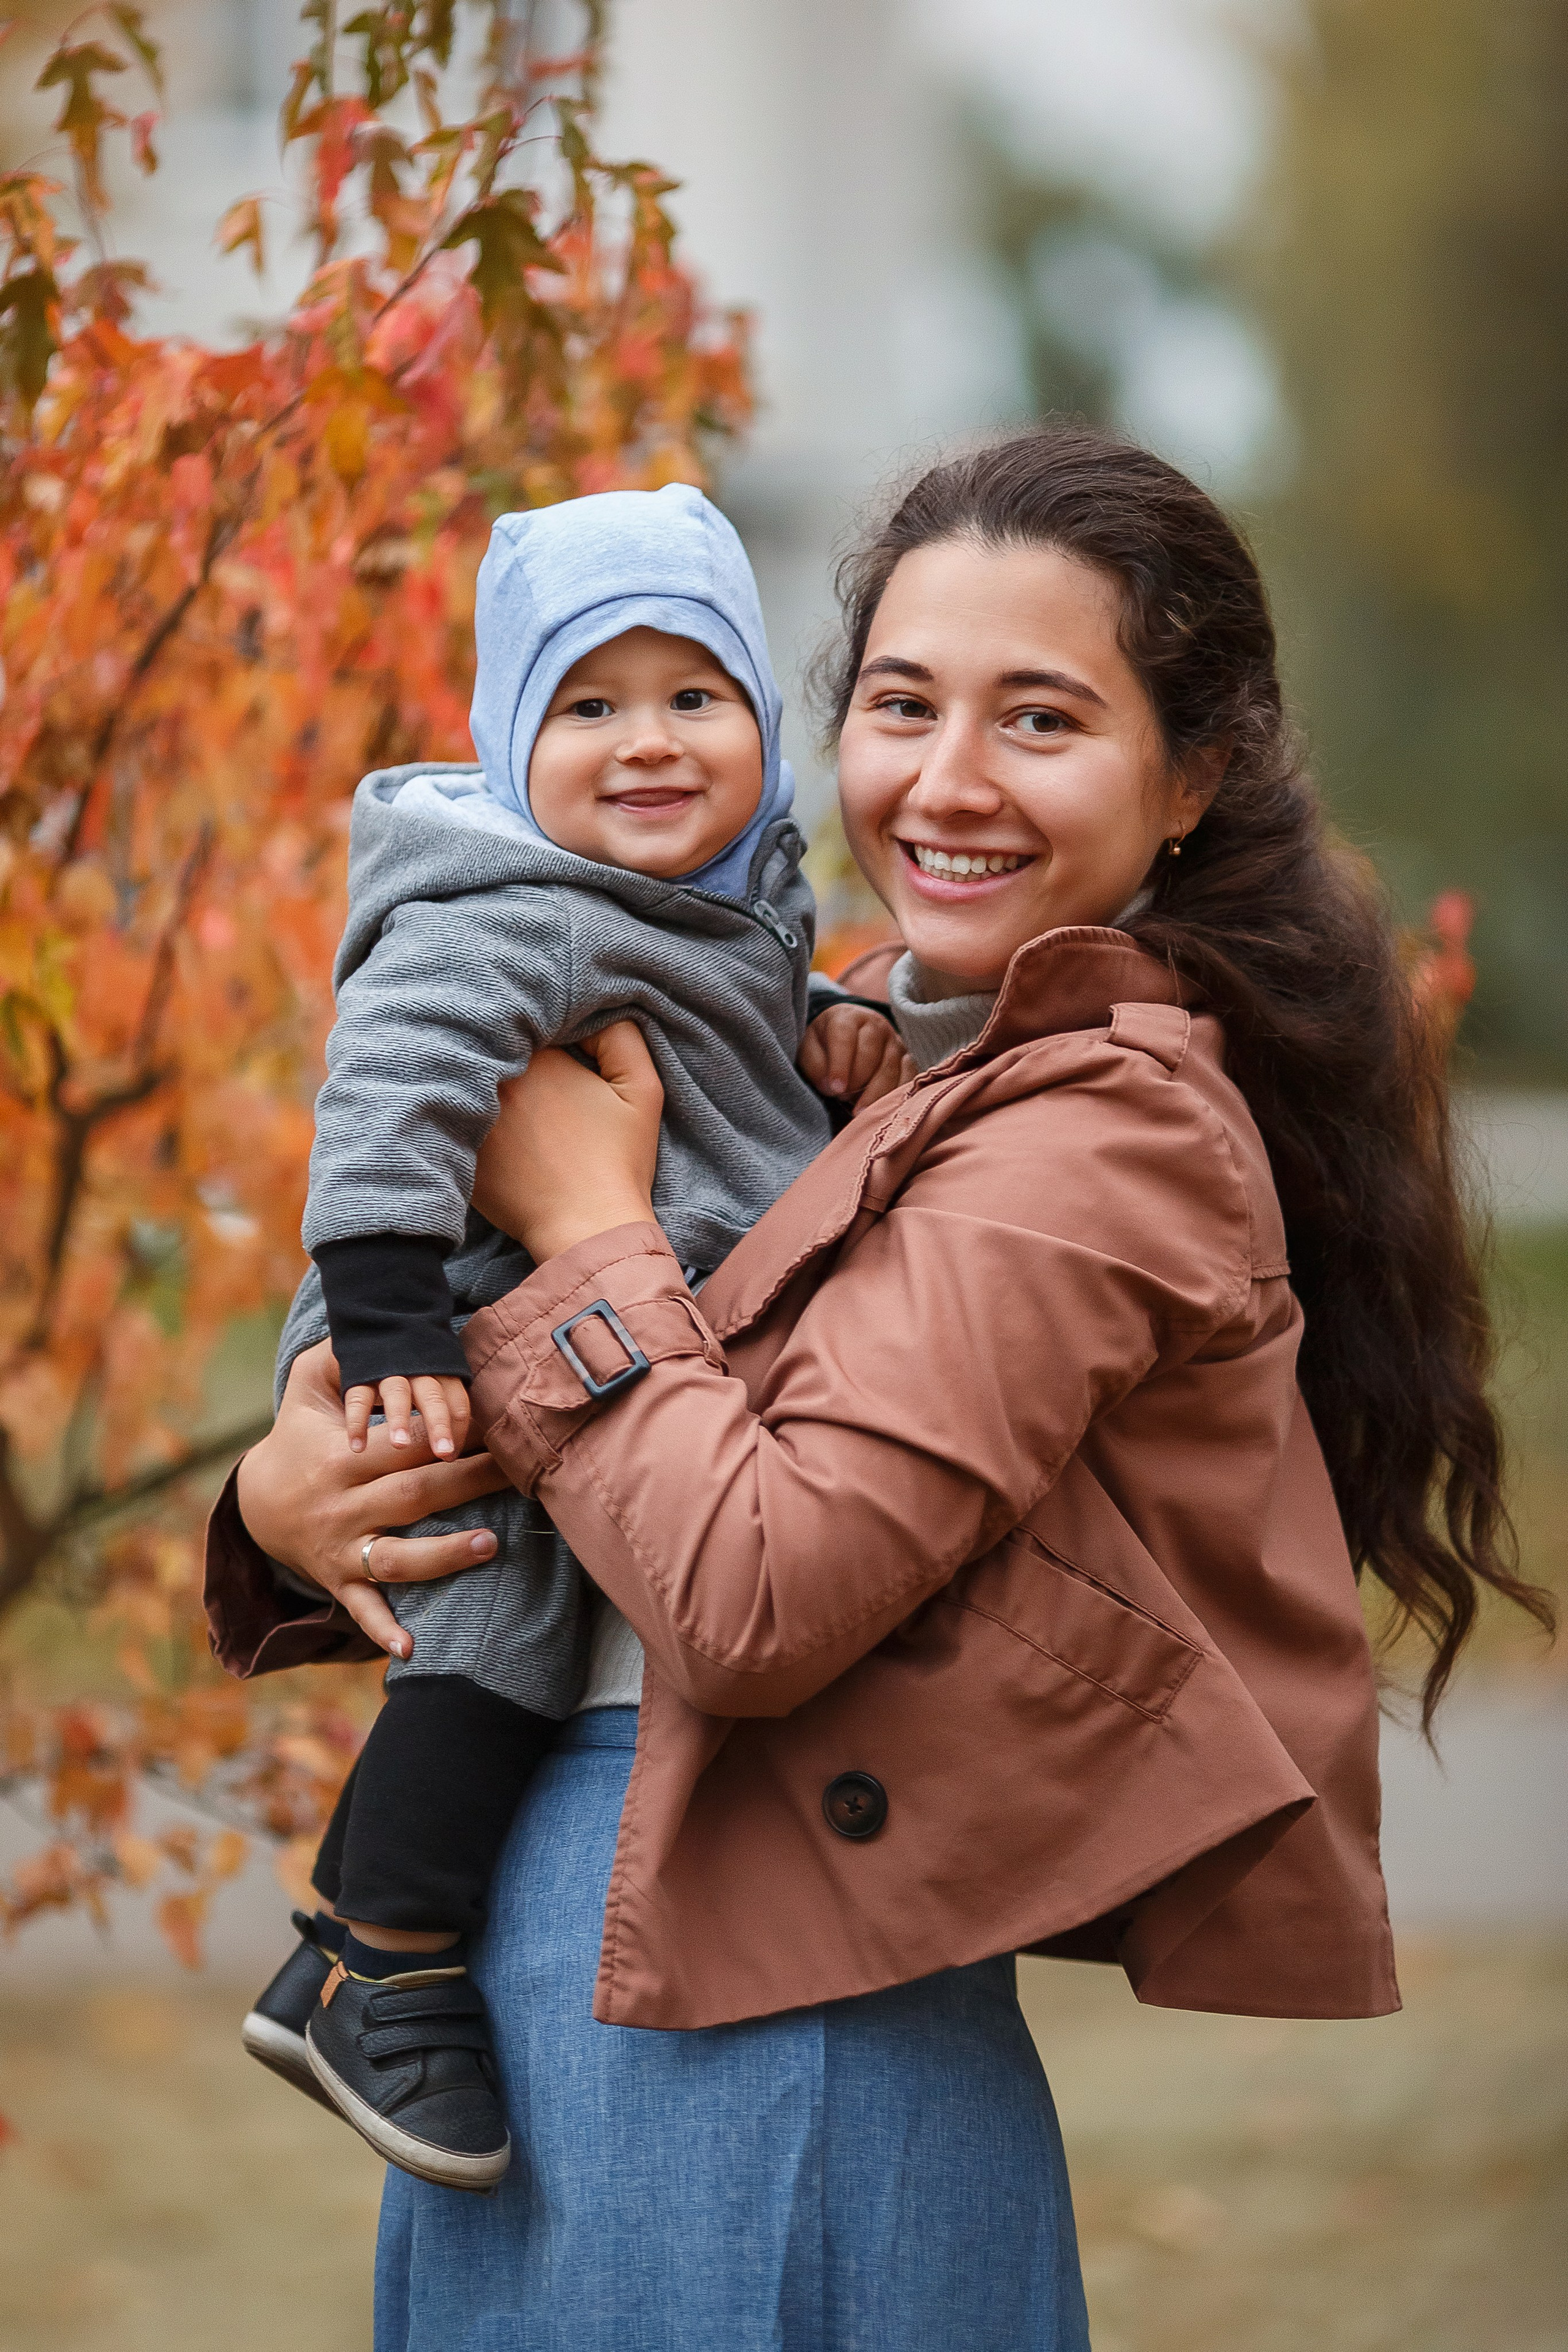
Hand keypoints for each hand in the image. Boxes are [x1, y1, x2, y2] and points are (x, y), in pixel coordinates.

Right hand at [235, 1340, 510, 1658]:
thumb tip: (371, 1321)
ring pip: (394, 1556)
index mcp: (342, 1455)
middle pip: (411, 1494)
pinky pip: (361, 1609)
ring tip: (488, 1545)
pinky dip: (383, 1630)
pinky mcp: (339, 1581)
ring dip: (441, 1556)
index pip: (403, 1443)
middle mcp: (343, 1505)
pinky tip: (411, 1650)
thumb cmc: (302, 1432)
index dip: (445, 1432)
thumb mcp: (308, 1385)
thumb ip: (342, 1352)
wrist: (254, 1501)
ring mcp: (341, 1548)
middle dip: (465, 1481)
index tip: (495, 1421)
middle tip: (517, 1469)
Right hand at [343, 1371, 470, 1457]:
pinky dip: (357, 1421)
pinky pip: (358, 1397)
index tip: (452, 1456)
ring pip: (397, 1392)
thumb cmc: (415, 1368)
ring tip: (400, 1445)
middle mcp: (418, 1370)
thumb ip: (448, 1404)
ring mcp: (389, 1370)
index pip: (458, 1401)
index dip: (459, 1429)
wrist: (381, 1328)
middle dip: (439, 1424)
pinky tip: (358, 1447)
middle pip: (433, 1396)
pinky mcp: (360, 1373)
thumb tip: (461, 1449)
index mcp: (442, 1372)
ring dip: (399, 1418)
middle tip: (443, 1452)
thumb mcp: (435, 1378)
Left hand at [472, 1020, 663, 1262]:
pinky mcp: (453, 1149)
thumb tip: (590, 1014)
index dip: (538, 1027)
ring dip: (477, 1075)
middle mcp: (494, 1080)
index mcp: (538, 1058)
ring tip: (504, 1099)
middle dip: (504, 1048)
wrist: (587, 1228)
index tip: (551, 1049)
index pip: (526, 1018)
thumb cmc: (618, 1161)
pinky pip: (448, 1114)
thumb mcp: (642, 1088)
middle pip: (490, 1044)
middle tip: (521, 1073)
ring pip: (466, 1076)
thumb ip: (622, 1035)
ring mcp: (468, 1114)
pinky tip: (485, 1125)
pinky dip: (458, 1111)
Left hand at [799, 1003, 914, 1109]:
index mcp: (847, 1017)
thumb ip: (815, 1066)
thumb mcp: (810, 1050)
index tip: (835, 1088)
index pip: (845, 1037)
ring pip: (890, 1067)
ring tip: (859, 1110)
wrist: (847, 1035)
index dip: (840, 1064)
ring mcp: (894, 1040)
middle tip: (843, 1098)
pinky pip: (909, 1076)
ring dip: (875, 1092)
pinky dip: (897, 1094)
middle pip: (870, 1053)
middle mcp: (875, 1024)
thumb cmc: (825, 1045)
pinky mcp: (907, 1057)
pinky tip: (883, 1108)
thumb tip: (831, 1087)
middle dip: (856, 1080)